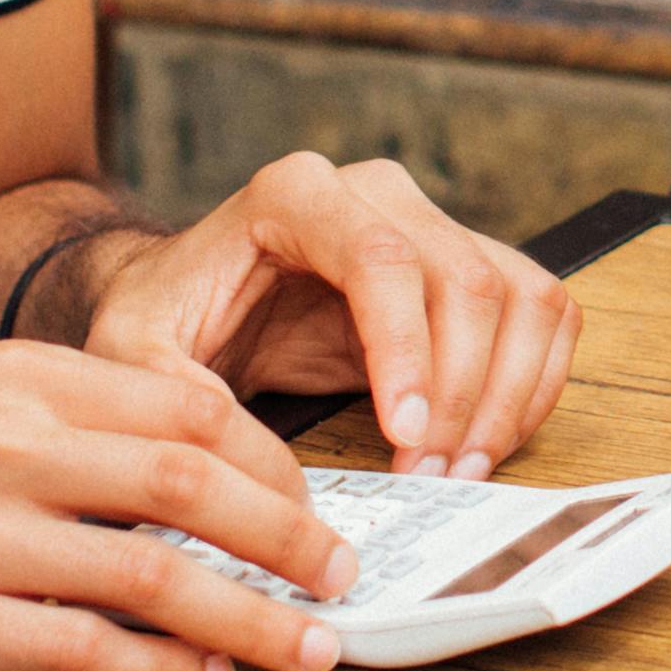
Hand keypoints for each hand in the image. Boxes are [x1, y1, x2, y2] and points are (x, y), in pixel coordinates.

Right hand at [0, 339, 354, 670]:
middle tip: (342, 577)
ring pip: (152, 576)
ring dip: (250, 618)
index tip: (317, 507)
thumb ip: (83, 426)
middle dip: (290, 539)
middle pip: (189, 485)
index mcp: (15, 379)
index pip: (187, 408)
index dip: (274, 465)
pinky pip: (84, 650)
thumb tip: (223, 465)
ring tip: (304, 645)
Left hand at [78, 153, 578, 476]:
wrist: (190, 305)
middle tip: (428, 477)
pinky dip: (531, 387)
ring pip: (519, 296)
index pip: (382, 259)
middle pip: (464, 281)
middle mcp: (375, 194)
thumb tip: (258, 460)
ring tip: (456, 471)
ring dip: (505, 396)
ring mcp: (430, 225)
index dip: (408, 350)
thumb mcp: (130, 357)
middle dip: (460, 393)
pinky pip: (540, 315)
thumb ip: (174, 399)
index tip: (407, 435)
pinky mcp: (466, 268)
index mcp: (294, 194)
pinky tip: (485, 444)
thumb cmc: (162, 322)